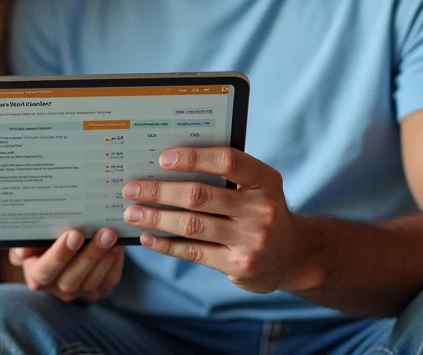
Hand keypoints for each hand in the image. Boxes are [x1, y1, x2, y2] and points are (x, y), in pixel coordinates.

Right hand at [9, 227, 123, 302]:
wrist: (61, 255)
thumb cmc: (41, 244)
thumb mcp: (29, 241)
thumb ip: (23, 245)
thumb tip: (22, 251)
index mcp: (37, 277)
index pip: (45, 271)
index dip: (60, 255)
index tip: (74, 234)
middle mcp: (57, 289)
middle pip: (73, 278)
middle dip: (90, 254)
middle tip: (104, 232)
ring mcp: (79, 293)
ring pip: (93, 280)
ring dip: (105, 257)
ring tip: (113, 235)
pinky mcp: (98, 291)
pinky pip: (109, 280)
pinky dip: (115, 263)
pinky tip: (120, 245)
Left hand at [121, 148, 307, 293]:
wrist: (291, 255)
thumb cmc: (261, 210)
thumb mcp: (256, 186)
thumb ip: (225, 174)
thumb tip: (167, 164)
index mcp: (265, 180)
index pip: (228, 161)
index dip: (193, 158)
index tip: (162, 159)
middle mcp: (262, 209)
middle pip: (200, 196)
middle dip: (160, 191)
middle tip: (131, 188)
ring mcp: (252, 240)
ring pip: (192, 225)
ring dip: (156, 217)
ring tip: (132, 212)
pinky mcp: (239, 265)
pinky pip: (194, 252)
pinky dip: (166, 244)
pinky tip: (147, 237)